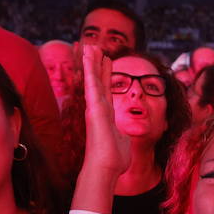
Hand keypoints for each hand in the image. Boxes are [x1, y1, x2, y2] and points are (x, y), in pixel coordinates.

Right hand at [80, 44, 129, 176]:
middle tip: (95, 47)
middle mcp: (99, 109)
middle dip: (98, 63)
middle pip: (98, 81)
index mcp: (107, 115)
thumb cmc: (114, 160)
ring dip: (91, 61)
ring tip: (90, 45)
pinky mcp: (94, 108)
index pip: (106, 90)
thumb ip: (121, 136)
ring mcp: (95, 107)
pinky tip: (89, 55)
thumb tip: (124, 137)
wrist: (106, 168)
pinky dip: (90, 68)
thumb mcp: (122, 142)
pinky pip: (92, 84)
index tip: (107, 60)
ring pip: (93, 79)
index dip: (106, 74)